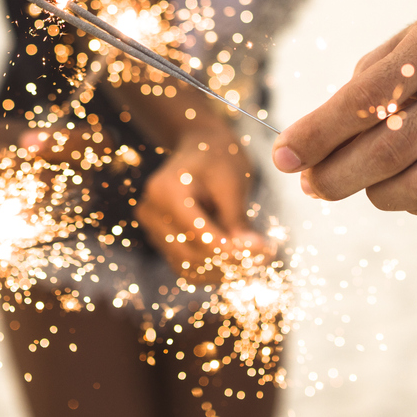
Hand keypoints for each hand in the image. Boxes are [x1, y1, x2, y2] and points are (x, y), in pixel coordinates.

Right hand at [136, 125, 266, 281]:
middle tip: (265, 260)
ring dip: (221, 271)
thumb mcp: (232, 182)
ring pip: (187, 266)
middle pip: (191, 255)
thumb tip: (255, 256)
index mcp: (166, 191)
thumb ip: (238, 220)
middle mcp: (151, 210)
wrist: (200, 145)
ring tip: (254, 262)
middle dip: (229, 263)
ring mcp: (152, 226)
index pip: (199, 235)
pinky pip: (185, 264)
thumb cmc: (219, 156)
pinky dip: (211, 269)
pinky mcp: (160, 238)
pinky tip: (236, 262)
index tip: (265, 254)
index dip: (232, 251)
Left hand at [271, 0, 416, 219]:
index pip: (367, 98)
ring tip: (357, 182)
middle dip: (337, 174)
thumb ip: (362, 90)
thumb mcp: (406, 43)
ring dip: (376, 194)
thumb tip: (311, 149)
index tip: (282, 156)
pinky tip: (400, 187)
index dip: (318, 133)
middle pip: (393, 148)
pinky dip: (415, 205)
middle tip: (310, 183)